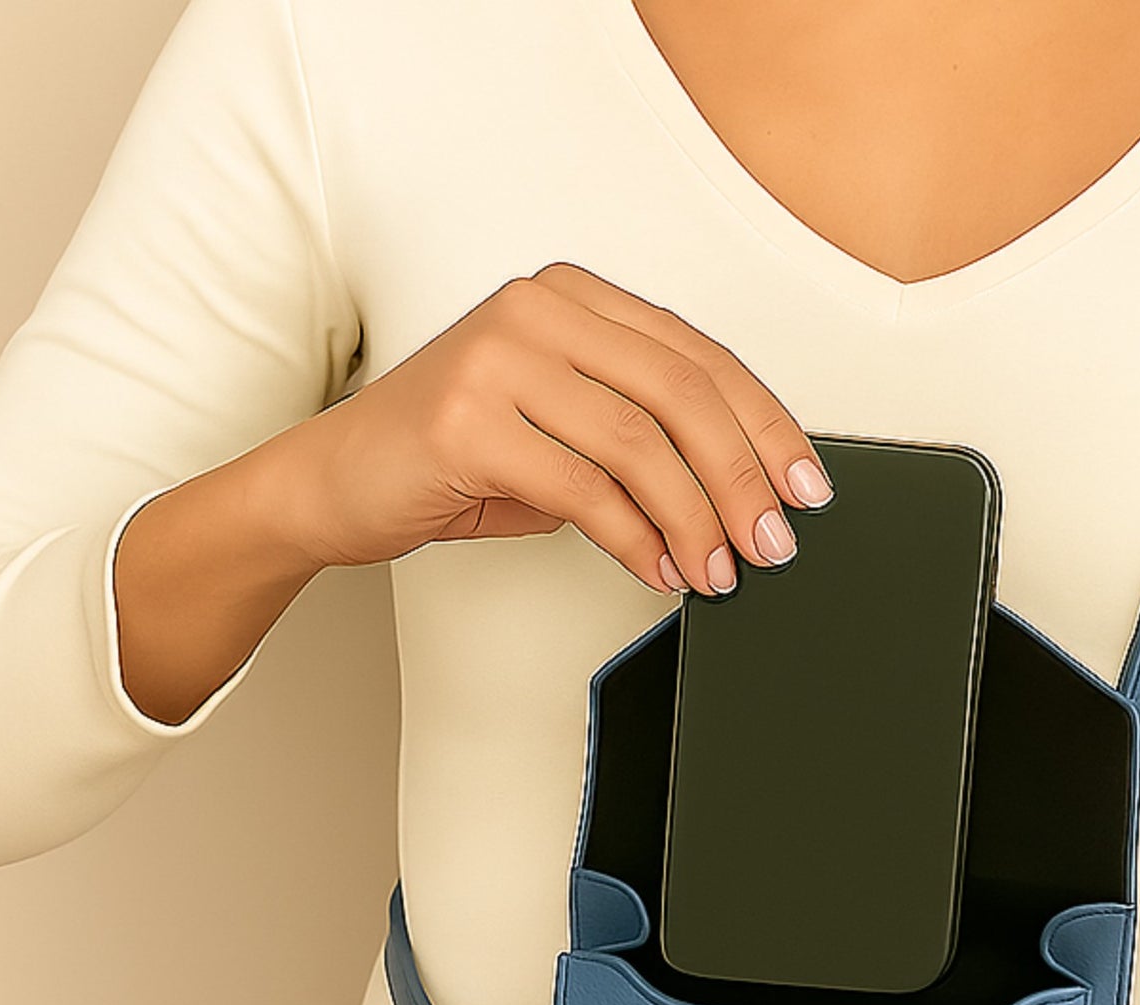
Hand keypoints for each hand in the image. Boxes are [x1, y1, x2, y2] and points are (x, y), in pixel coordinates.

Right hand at [270, 261, 833, 593]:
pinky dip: (636, 541)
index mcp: (572, 298)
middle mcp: (537, 309)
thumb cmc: (452, 458)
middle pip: (683, 393)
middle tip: (773, 544)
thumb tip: (740, 500)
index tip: (805, 487)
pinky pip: (585, 490)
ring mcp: (498, 357)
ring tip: (719, 572)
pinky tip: (660, 571)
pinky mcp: (468, 421)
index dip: (766, 426)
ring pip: (641, 443)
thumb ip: (639, 440)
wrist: (333, 482)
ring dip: (696, 521)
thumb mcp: (561, 433)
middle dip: (743, 480)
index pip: (699, 356)